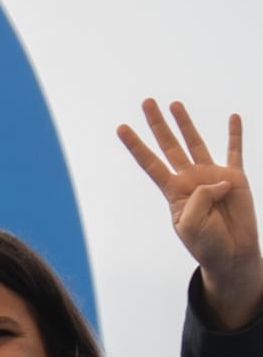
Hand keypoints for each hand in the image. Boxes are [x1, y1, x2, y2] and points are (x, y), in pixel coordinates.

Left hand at [119, 98, 260, 328]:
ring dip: (185, 123)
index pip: (150, 163)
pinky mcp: (236, 178)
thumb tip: (218, 179)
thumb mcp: (190, 224)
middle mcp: (190, 178)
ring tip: (174, 104)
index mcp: (173, 190)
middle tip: (146, 102)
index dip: (135, 145)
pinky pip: (234, 151)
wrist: (232, 254)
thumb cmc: (206, 243)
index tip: (121, 127)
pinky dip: (235, 134)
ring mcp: (212, 175)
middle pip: (168, 145)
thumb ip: (198, 198)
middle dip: (157, 124)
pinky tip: (233, 117)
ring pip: (195, 142)